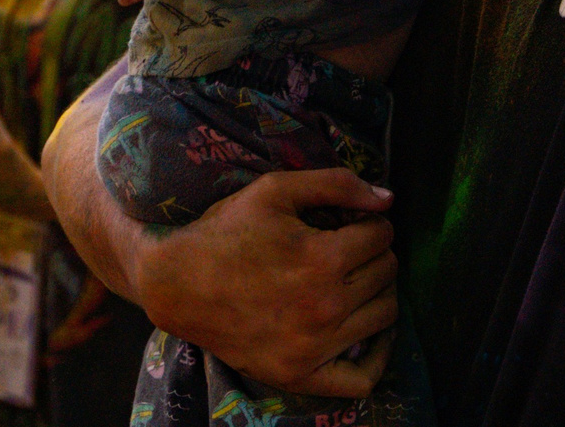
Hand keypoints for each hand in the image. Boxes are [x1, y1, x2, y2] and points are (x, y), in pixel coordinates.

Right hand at [137, 168, 399, 396]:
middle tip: (348, 250)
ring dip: (377, 293)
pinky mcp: (299, 374)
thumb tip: (388, 200)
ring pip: (385, 315)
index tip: (351, 224)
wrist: (175, 283)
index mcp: (323, 259)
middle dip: (373, 254)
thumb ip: (337, 184)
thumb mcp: (275, 190)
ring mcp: (314, 347)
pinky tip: (371, 335)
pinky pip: (361, 379)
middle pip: (387, 272)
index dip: (369, 223)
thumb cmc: (225, 231)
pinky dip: (376, 357)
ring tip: (354, 282)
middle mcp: (325, 307)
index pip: (382, 236)